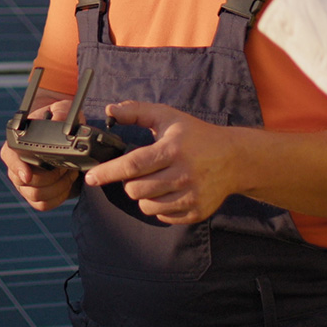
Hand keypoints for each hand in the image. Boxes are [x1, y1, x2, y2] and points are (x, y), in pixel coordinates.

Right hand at [0, 97, 79, 209]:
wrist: (67, 133)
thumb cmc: (60, 119)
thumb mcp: (63, 109)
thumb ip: (61, 113)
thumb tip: (60, 122)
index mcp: (17, 144)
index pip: (9, 157)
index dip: (17, 167)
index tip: (27, 174)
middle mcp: (17, 166)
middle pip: (24, 182)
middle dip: (50, 176)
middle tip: (66, 165)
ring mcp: (25, 183)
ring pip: (35, 195)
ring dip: (57, 186)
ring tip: (70, 171)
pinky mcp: (37, 195)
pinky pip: (43, 204)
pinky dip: (58, 197)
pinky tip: (68, 183)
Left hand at [83, 102, 237, 223]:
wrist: (235, 158)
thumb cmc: (197, 135)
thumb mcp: (169, 117)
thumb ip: (138, 111)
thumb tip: (110, 109)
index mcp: (173, 149)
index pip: (132, 165)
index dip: (108, 172)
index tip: (91, 177)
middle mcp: (182, 174)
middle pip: (135, 190)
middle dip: (130, 183)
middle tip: (141, 172)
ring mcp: (191, 195)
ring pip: (147, 206)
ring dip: (144, 196)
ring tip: (156, 181)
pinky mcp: (196, 211)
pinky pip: (163, 216)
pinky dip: (160, 206)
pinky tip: (171, 191)